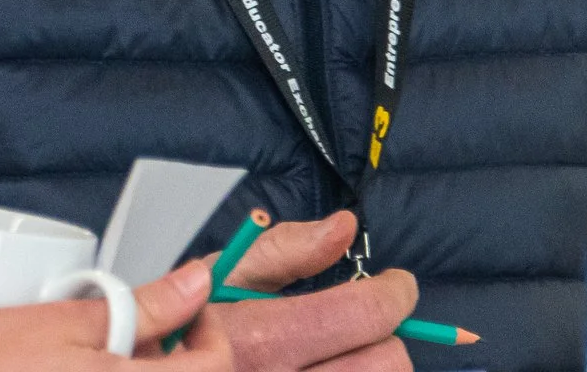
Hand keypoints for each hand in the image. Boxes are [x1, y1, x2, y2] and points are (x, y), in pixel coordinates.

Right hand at [0, 258, 231, 370]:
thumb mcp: (64, 321)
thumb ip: (143, 307)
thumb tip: (196, 283)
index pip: (215, 368)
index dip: (209, 329)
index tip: (188, 306)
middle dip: (174, 355)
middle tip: (144, 324)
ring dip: (141, 369)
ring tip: (102, 350)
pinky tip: (78, 371)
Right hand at [213, 212, 416, 371]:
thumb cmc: (190, 326)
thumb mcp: (224, 274)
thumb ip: (286, 249)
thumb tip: (343, 227)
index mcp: (263, 338)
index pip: (364, 315)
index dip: (394, 293)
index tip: (395, 285)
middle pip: (385, 363)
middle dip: (386, 335)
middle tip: (365, 323)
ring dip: (375, 366)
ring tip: (349, 351)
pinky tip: (337, 369)